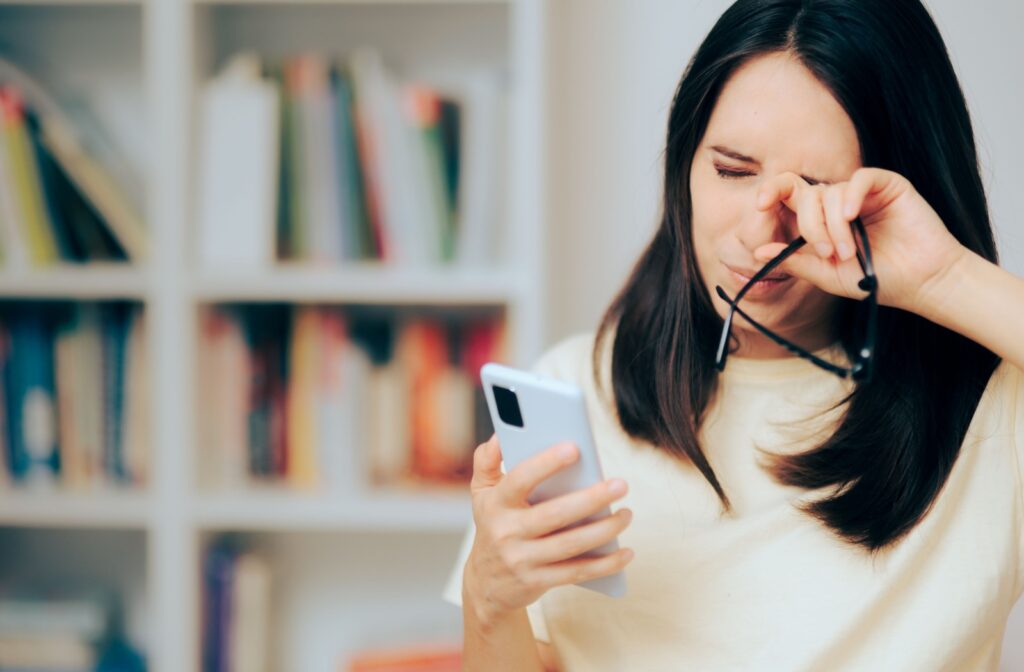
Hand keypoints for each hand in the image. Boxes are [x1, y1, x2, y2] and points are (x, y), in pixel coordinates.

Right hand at [464, 434, 632, 625]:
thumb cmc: (493, 527)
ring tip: (627, 514)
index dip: (545, 463)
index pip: (520, 479)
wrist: (486, 584)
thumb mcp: (481, 494)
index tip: (575, 448)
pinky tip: (625, 552)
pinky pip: (577, 572)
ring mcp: (522, 560)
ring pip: (571, 544)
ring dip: (604, 530)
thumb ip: (486, 462)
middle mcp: (507, 532)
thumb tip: (500, 435)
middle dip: (591, 499)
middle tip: (620, 485)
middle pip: (555, 514)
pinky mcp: (538, 581)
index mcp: (496, 504)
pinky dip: (605, 564)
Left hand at [751, 168, 967, 313]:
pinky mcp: (887, 186)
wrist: (921, 283)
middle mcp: (838, 203)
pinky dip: (851, 195)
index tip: (759, 205)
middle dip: (809, 226)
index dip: (771, 193)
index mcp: (820, 221)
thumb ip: (796, 262)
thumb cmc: (875, 281)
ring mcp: (862, 193)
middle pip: (806, 194)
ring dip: (834, 225)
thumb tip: (758, 252)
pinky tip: (851, 216)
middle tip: (826, 253)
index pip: (789, 196)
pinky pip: (859, 178)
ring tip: (850, 253)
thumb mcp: (828, 276)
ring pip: (831, 191)